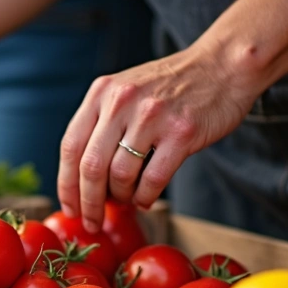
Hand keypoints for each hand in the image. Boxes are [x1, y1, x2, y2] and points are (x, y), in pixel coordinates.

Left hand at [57, 45, 257, 231]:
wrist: (222, 65)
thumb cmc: (170, 86)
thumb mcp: (125, 91)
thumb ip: (101, 124)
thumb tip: (81, 179)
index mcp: (101, 93)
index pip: (70, 147)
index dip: (66, 185)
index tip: (70, 208)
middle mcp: (121, 102)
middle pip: (90, 166)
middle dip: (88, 202)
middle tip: (92, 222)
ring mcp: (152, 116)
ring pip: (120, 175)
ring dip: (120, 198)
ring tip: (126, 200)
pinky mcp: (181, 132)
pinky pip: (152, 180)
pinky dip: (145, 197)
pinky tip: (145, 199)